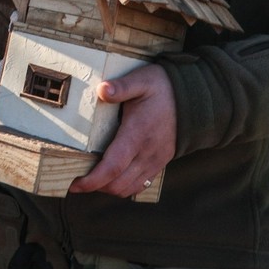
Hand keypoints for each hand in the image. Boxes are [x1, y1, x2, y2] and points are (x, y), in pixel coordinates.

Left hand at [68, 63, 175, 197]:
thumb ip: (122, 87)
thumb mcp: (141, 80)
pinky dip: (123, 186)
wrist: (194, 99)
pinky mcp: (159, 163)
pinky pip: (140, 184)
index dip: (93, 179)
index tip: (75, 184)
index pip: (113, 166)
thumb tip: (102, 90)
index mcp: (138, 134)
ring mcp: (155, 161)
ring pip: (129, 188)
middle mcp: (148, 153)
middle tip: (74, 180)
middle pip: (118, 183)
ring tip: (90, 178)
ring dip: (108, 188)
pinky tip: (110, 176)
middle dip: (95, 186)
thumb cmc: (163, 88)